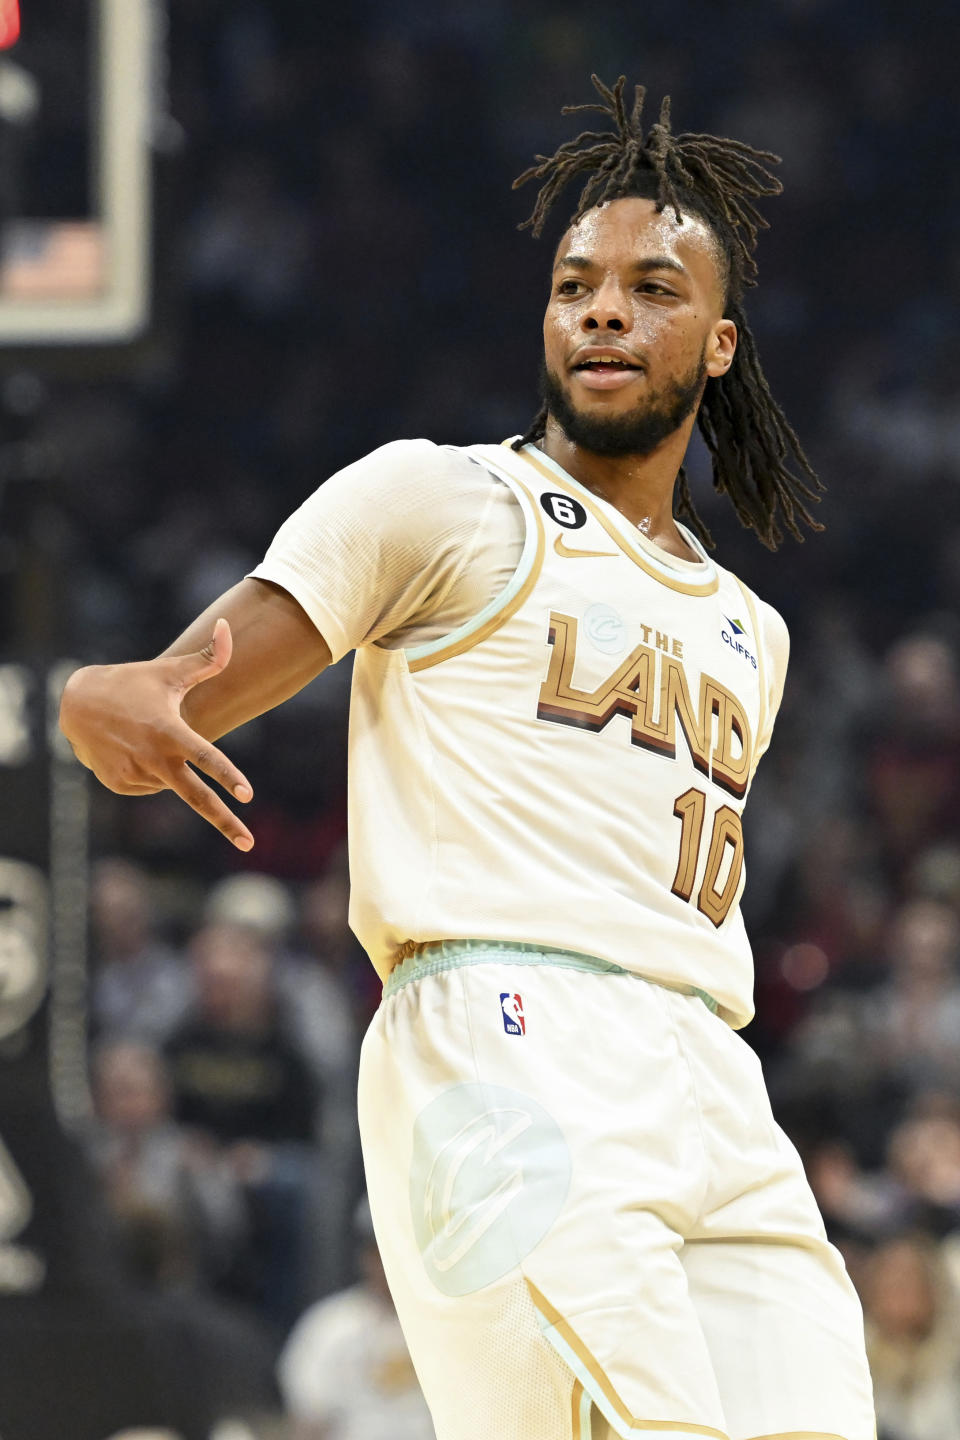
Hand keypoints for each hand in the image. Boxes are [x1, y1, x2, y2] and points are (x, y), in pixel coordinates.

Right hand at [59, 618, 254, 849]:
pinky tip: (134, 749)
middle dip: (225, 823)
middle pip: (195, 798)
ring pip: (170, 782)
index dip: (227, 775)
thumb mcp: (170, 670)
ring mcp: (134, 775)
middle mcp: (153, 758)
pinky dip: (151, 771)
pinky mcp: (119, 784)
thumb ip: (209, 657)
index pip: (205, 757)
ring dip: (169, 766)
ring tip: (146, 736)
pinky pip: (150, 785)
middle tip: (249, 844)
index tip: (247, 795)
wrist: (77, 702)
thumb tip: (229, 627)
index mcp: (170, 732)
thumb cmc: (134, 683)